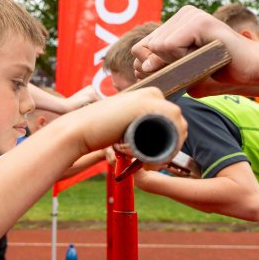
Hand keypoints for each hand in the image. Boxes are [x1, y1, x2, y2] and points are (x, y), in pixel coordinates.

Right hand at [64, 87, 186, 158]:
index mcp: (149, 95)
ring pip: (177, 127)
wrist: (80, 129)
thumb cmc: (98, 130)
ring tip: (149, 166)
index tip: (156, 159)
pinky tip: (152, 161)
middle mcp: (153, 93)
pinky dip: (168, 147)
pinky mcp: (148, 106)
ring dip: (170, 151)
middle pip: (178, 124)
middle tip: (151, 166)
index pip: (173, 120)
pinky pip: (172, 126)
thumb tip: (145, 139)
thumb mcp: (123, 123)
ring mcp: (151, 97)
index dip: (171, 142)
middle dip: (171, 148)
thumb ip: (134, 125)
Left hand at [131, 6, 258, 85]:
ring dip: (179, 61)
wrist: (252, 68)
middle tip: (198, 61)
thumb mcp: (183, 70)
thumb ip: (160, 67)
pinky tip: (205, 54)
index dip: (157, 63)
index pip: (145, 45)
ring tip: (203, 57)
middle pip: (150, 46)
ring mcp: (191, 14)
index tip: (183, 65)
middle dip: (168, 63)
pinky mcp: (198, 21)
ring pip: (158, 46)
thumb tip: (140, 65)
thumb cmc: (219, 70)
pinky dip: (182, 57)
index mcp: (177, 22)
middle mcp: (183, 13)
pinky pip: (168, 45)